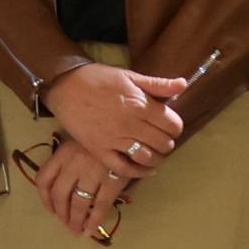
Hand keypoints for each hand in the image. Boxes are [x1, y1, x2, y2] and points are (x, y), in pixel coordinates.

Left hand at [32, 140, 134, 239]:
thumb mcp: (81, 141)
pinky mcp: (112, 181)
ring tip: (77, 231)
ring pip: (78, 202)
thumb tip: (64, 187)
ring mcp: (93, 173)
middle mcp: (74, 163)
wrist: (131, 132)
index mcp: (63, 153)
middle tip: (66, 225)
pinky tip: (91, 229)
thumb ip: (70, 160)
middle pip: (60, 194)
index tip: (50, 210)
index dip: (44, 198)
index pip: (44, 178)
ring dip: (76, 220)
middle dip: (61, 214)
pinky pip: (101, 205)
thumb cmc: (104, 137)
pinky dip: (94, 220)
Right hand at [45, 62, 184, 174]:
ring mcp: (114, 140)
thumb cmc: (98, 79)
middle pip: (163, 143)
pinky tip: (146, 169)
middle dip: (167, 142)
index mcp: (140, 105)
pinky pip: (124, 168)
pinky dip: (139, 172)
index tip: (168, 124)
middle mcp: (130, 124)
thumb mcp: (129, 76)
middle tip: (160, 138)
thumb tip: (183, 85)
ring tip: (153, 152)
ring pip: (147, 158)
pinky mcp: (100, 150)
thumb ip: (157, 84)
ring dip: (156, 158)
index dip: (175, 126)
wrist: (64, 87)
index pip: (173, 125)